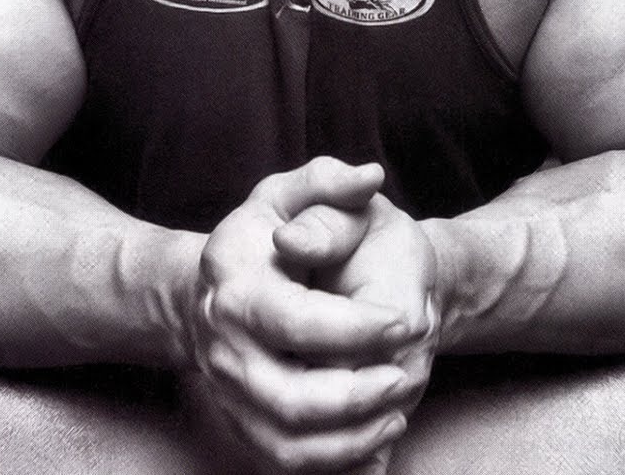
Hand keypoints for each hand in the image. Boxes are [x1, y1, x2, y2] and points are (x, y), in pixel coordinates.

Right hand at [184, 157, 413, 472]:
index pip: (295, 321)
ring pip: (287, 443)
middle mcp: (224, 346)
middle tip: (403, 377)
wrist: (219, 287)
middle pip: (290, 398)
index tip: (405, 320)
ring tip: (396, 413)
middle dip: (357, 397)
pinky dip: (334, 463)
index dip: (355, 329)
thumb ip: (330, 182)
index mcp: (236, 286)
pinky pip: (285, 461)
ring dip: (350, 440)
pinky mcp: (242, 422)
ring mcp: (229, 391)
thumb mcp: (291, 194)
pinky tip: (377, 440)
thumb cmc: (267, 233)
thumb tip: (369, 178)